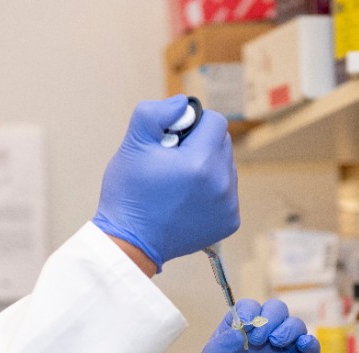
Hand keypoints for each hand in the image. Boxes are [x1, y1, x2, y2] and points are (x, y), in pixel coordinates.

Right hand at [92, 95, 237, 270]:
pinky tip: (187, 200)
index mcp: (201, 162)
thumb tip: (183, 103)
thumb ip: (156, 112)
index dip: (192, 124)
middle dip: (200, 144)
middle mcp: (222, 184)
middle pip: (222, 143)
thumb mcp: (133, 144)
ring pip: (226, 167)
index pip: (216, 122)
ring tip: (178, 183)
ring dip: (206, 167)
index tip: (171, 140)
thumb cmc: (129, 193)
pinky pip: (227, 191)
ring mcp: (229, 205)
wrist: (130, 242)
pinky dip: (211, 190)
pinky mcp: (229, 221)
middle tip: (172, 162)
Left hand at [174, 299, 319, 352]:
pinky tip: (304, 344)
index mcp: (233, 335)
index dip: (250, 311)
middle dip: (272, 316)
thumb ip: (216, 352)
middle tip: (262, 338)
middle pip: (275, 310)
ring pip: (294, 325)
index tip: (246, 326)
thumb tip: (239, 333)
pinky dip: (311, 342)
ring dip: (290, 326)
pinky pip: (309, 350)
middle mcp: (257, 341)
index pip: (248, 308)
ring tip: (277, 342)